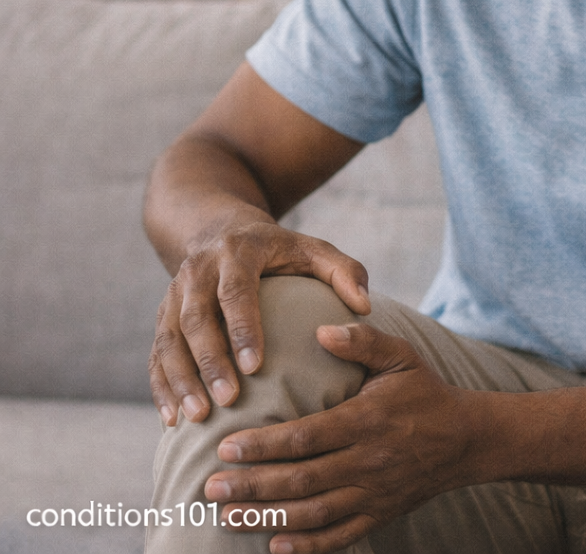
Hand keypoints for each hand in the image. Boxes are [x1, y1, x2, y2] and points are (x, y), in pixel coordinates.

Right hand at [149, 221, 371, 425]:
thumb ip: (344, 272)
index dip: (243, 327)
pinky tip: (172, 420)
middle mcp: (199, 271)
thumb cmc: (280, 250)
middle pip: (196, 318)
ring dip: (180, 379)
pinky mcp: (163, 315)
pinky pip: (155, 354)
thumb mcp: (314, 249)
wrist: (221, 230)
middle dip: (209, 361)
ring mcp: (174, 293)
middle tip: (227, 401)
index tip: (256, 366)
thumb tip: (365, 307)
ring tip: (197, 418)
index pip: (236, 290)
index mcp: (237, 252)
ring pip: (168, 338)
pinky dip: (161, 387)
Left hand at [204, 323, 481, 553]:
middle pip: (301, 480)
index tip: (227, 445)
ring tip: (227, 516)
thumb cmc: (424, 390)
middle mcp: (367, 462)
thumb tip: (321, 329)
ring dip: (267, 518)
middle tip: (210, 486)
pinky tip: (275, 546)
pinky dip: (307, 546)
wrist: (466, 438)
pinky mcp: (380, 514)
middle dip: (252, 486)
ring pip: (313, 513)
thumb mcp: (401, 355)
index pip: (307, 437)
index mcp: (367, 420)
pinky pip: (339, 537)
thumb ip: (363, 340)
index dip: (265, 445)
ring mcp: (374, 494)